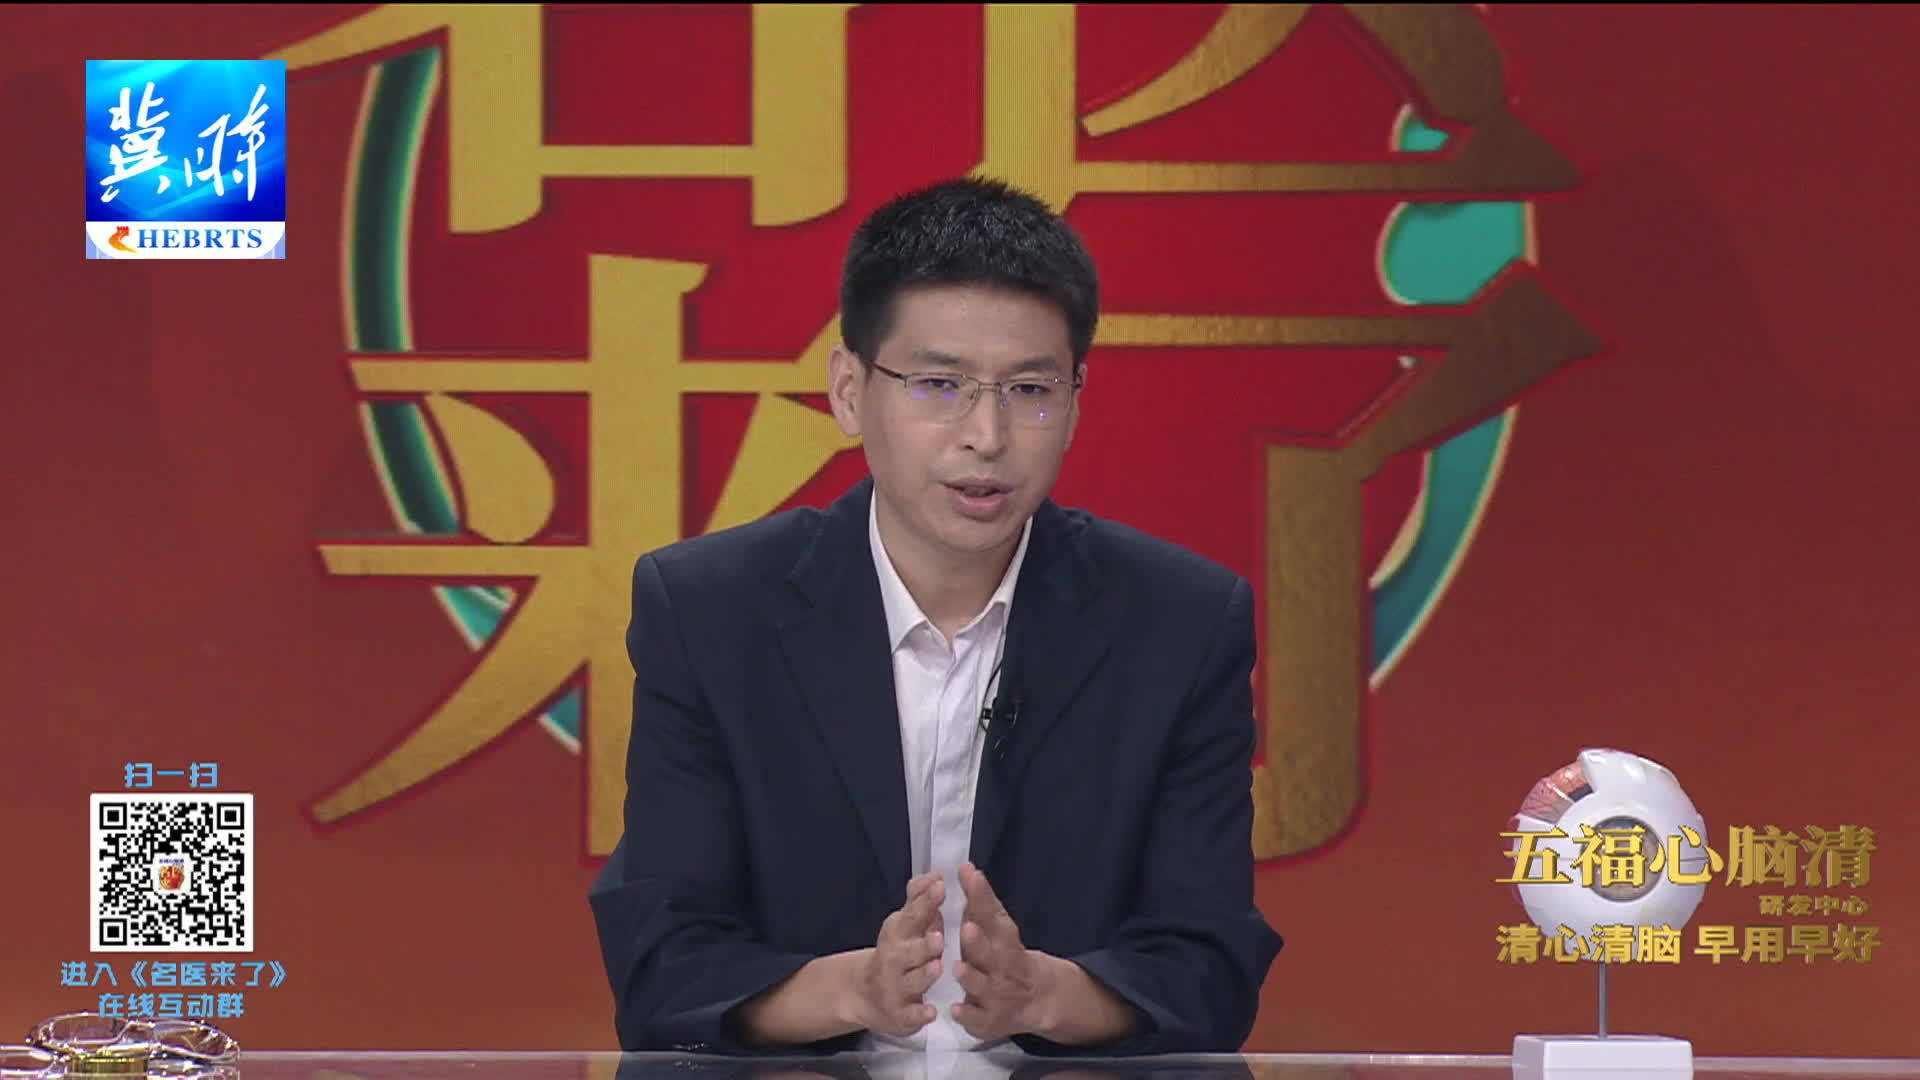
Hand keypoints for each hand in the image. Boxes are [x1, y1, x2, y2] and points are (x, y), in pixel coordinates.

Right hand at [848, 871, 944, 1036]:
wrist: (864, 994)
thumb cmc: (897, 952)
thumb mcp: (904, 924)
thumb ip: (919, 900)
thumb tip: (935, 874)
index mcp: (898, 933)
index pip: (912, 915)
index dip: (926, 901)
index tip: (941, 886)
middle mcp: (894, 959)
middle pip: (909, 951)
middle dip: (923, 944)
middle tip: (938, 937)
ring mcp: (896, 988)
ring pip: (912, 981)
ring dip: (923, 974)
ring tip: (937, 966)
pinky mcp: (901, 1014)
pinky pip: (910, 1015)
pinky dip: (919, 1015)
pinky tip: (930, 1013)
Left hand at [950, 861, 1055, 1039]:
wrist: (1036, 998)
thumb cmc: (1007, 956)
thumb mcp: (999, 929)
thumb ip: (982, 902)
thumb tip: (966, 868)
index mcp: (1005, 941)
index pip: (995, 916)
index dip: (983, 899)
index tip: (971, 877)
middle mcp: (1003, 968)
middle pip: (993, 954)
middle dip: (980, 942)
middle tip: (967, 928)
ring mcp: (997, 995)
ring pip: (984, 987)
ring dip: (972, 978)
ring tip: (957, 967)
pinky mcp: (988, 1020)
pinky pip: (978, 1020)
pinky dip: (968, 1016)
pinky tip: (955, 1010)